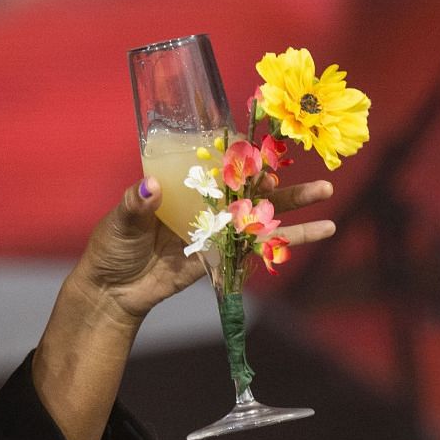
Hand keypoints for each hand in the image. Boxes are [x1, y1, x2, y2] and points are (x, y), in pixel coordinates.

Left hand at [65, 177, 338, 327]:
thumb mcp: (121, 221)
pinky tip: (320, 231)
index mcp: (182, 184)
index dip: (241, 155)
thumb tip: (150, 188)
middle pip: (247, 187)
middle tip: (309, 178)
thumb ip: (136, 205)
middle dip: (278, 182)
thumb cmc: (112, 246)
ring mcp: (217, 230)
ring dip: (294, 207)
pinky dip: (287, 242)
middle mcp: (205, 203)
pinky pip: (257, 248)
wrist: (113, 289)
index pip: (217, 163)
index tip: (263, 150)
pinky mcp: (223, 257)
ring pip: (261, 215)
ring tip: (327, 196)